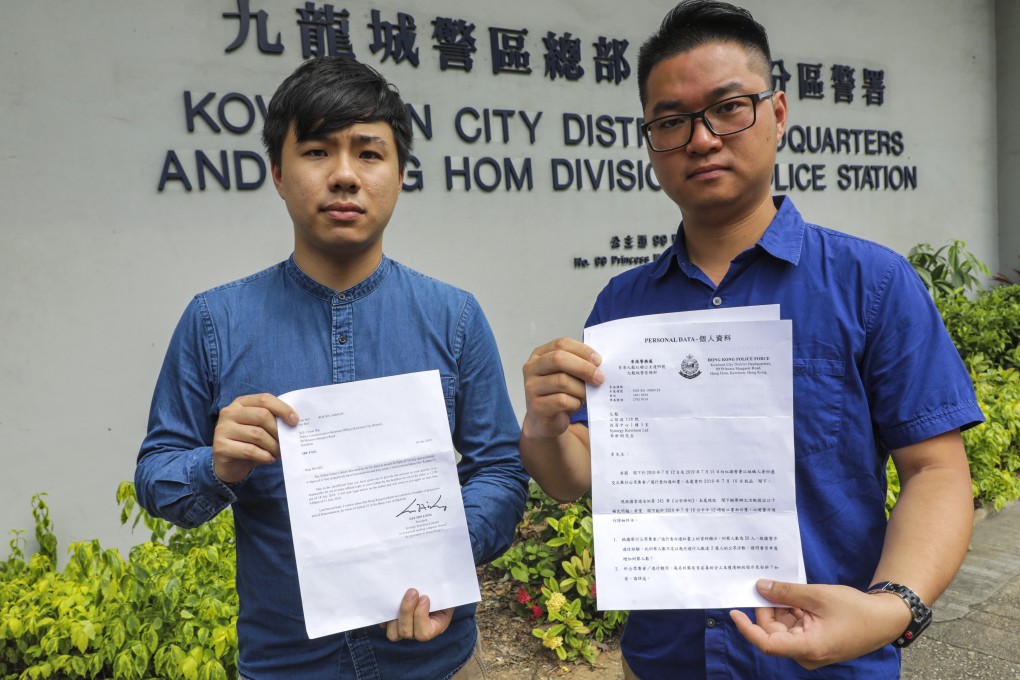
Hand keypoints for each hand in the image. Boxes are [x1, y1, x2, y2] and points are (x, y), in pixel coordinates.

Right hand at [212, 393, 298, 483]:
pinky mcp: (221, 447)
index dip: (282, 409)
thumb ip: (272, 420)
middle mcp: (229, 412)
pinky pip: (249, 450)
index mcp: (241, 403)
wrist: (229, 464)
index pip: (264, 399)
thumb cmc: (249, 442)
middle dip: (278, 430)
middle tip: (286, 442)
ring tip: (278, 452)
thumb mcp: (260, 427)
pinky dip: (264, 456)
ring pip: (257, 434)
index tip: (295, 421)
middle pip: (262, 415)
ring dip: (273, 445)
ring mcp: (222, 429)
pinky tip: (269, 459)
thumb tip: (294, 421)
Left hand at [383, 588, 453, 641]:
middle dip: (407, 610)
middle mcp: (416, 633)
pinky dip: (384, 613)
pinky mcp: (391, 624)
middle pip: (406, 632)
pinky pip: (383, 624)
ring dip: (395, 614)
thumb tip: (438, 583)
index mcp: (434, 627)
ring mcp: (403, 630)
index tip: (425, 597)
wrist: (431, 588)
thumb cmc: (440, 590)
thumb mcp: (445, 592)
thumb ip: (442, 592)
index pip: (424, 633)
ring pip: (393, 633)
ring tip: (398, 595)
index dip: (421, 616)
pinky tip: (389, 598)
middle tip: (412, 591)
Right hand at [521, 338, 602, 440]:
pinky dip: (575, 403)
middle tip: (600, 378)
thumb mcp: (567, 375)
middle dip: (583, 368)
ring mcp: (531, 387)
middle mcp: (531, 368)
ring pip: (562, 381)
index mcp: (540, 355)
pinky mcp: (536, 406)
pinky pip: (562, 401)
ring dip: (581, 389)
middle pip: (558, 359)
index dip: (582, 350)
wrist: (544, 421)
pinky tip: (577, 405)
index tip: (598, 361)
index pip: (561, 344)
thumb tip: (599, 365)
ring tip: (587, 395)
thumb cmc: (559, 393)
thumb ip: (578, 365)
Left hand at [730, 579, 912, 669]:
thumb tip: (761, 587)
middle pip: (773, 631)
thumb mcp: (817, 596)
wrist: (884, 619)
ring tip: (796, 591)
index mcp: (807, 648)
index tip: (734, 612)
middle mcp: (806, 654)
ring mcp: (810, 650)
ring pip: (783, 628)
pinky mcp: (814, 643)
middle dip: (771, 608)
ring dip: (784, 608)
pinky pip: (794, 628)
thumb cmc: (855, 609)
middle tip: (774, 584)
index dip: (747, 628)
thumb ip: (786, 593)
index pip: (767, 644)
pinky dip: (793, 612)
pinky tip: (800, 598)